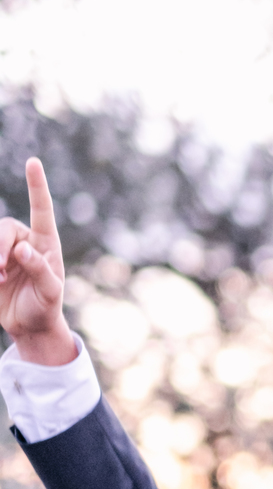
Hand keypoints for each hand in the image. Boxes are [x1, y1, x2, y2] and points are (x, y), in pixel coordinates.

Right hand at [0, 159, 73, 364]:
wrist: (30, 326)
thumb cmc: (46, 307)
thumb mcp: (51, 293)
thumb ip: (41, 270)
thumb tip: (23, 250)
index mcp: (45, 242)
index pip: (41, 209)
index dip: (37, 185)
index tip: (33, 162)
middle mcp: (24, 241)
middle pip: (4, 228)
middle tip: (0, 269)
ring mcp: (5, 251)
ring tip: (0, 280)